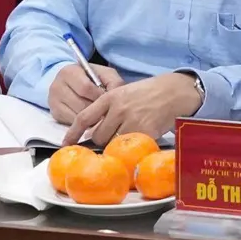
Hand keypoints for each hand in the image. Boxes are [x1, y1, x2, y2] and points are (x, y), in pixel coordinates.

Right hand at [47, 61, 124, 124]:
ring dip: (91, 118)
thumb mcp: (104, 74)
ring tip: (101, 115)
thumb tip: (117, 96)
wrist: (71, 82)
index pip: (85, 88)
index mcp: (69, 72)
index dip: (100, 96)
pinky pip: (71, 123)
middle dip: (96, 109)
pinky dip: (83, 124)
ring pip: (76, 116)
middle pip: (80, 104)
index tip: (109, 100)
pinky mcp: (55, 113)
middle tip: (108, 111)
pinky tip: (91, 119)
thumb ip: (113, 81)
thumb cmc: (91, 78)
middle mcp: (57, 86)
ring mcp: (53, 101)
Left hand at [64, 72, 200, 146]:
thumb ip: (108, 108)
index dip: (73, 132)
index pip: (84, 117)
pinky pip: (131, 147)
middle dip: (102, 139)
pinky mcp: (145, 131)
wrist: (174, 92)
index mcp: (110, 97)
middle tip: (113, 135)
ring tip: (128, 135)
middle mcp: (118, 109)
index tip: (66, 142)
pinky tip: (141, 137)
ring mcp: (132, 120)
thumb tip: (93, 129)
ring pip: (113, 143)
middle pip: (98, 136)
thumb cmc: (148, 93)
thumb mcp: (124, 93)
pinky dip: (133, 147)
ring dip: (117, 144)